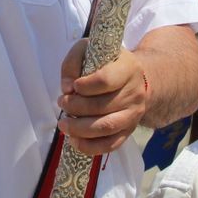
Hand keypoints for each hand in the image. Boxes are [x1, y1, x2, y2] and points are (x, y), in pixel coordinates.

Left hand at [57, 40, 148, 155]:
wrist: (135, 78)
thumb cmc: (107, 63)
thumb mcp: (89, 51)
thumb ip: (73, 63)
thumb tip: (67, 88)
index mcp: (127, 68)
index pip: (106, 80)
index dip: (85, 85)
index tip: (73, 86)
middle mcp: (135, 93)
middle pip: (103, 106)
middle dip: (76, 108)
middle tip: (62, 103)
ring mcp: (134, 114)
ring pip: (107, 127)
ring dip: (80, 129)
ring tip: (64, 124)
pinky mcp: (129, 131)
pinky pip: (111, 144)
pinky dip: (90, 147)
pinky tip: (75, 141)